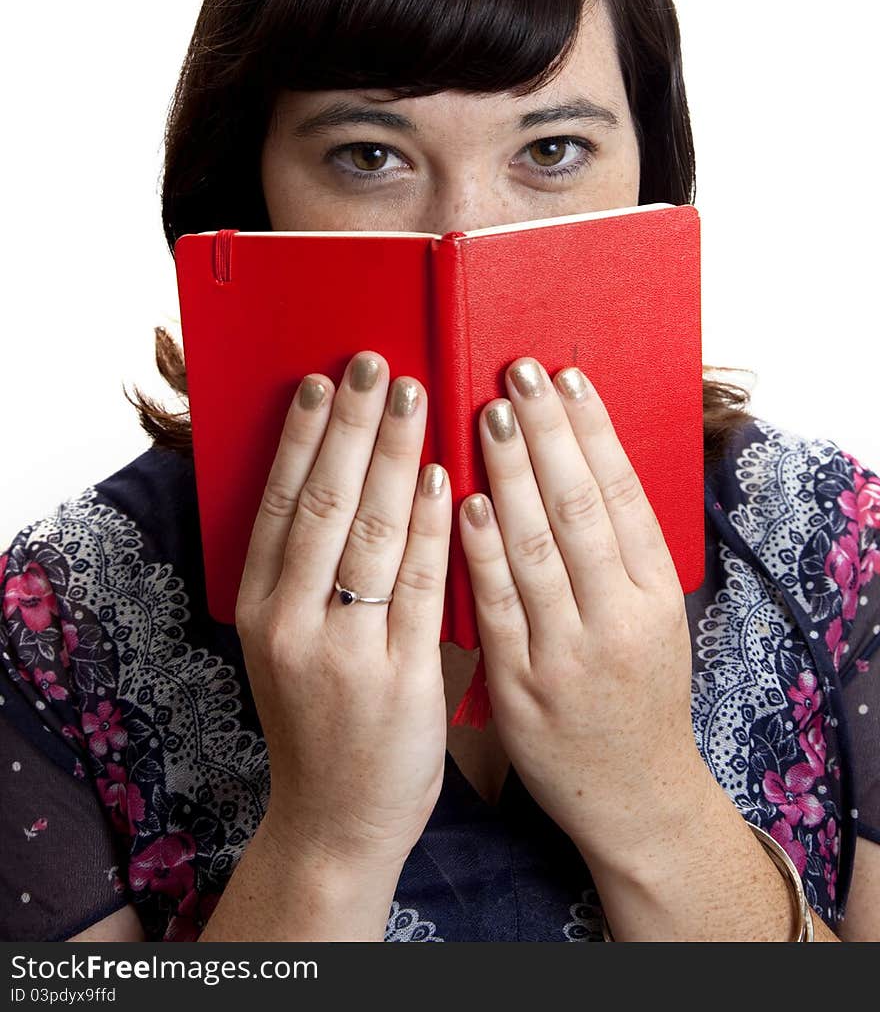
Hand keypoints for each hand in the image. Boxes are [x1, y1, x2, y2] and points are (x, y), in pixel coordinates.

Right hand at [235, 350, 450, 877]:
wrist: (337, 821)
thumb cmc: (323, 719)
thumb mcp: (290, 643)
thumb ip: (309, 572)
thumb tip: (341, 474)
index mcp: (261, 611)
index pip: (280, 504)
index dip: (303, 437)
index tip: (323, 381)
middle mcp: (292, 626)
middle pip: (323, 505)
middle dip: (350, 426)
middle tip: (374, 363)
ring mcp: (344, 655)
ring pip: (370, 536)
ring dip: (392, 457)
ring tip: (412, 396)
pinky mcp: (399, 681)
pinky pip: (418, 589)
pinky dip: (430, 529)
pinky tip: (440, 477)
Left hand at [458, 357, 709, 867]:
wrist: (632, 794)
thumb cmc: (637, 690)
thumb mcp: (654, 616)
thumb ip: (621, 548)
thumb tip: (582, 455)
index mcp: (657, 595)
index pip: (623, 494)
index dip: (593, 430)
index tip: (565, 376)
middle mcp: (619, 620)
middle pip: (580, 509)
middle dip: (547, 433)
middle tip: (518, 372)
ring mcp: (569, 654)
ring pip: (537, 548)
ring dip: (509, 475)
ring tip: (486, 413)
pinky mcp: (522, 687)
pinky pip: (496, 606)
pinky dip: (481, 551)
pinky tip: (463, 500)